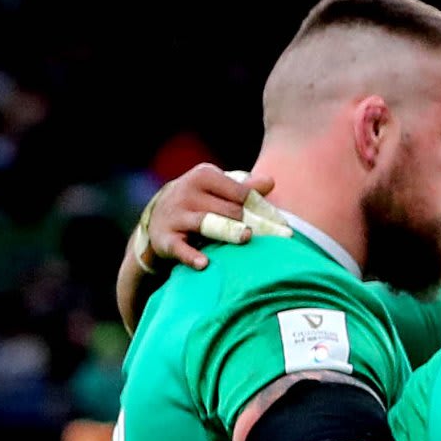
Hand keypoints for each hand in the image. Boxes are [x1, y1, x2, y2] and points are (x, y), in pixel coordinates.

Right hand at [133, 164, 271, 281]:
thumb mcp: (218, 188)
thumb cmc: (201, 201)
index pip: (241, 193)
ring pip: (206, 223)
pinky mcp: (165, 238)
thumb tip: (271, 182)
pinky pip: (179, 248)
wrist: (158, 216)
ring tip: (246, 237)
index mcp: (204, 176)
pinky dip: (190, 256)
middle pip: (229, 210)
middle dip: (251, 224)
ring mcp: (175, 215)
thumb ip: (245, 187)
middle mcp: (188, 192)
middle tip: (275, 237)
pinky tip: (204, 264)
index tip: (282, 225)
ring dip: (227, 231)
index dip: (264, 209)